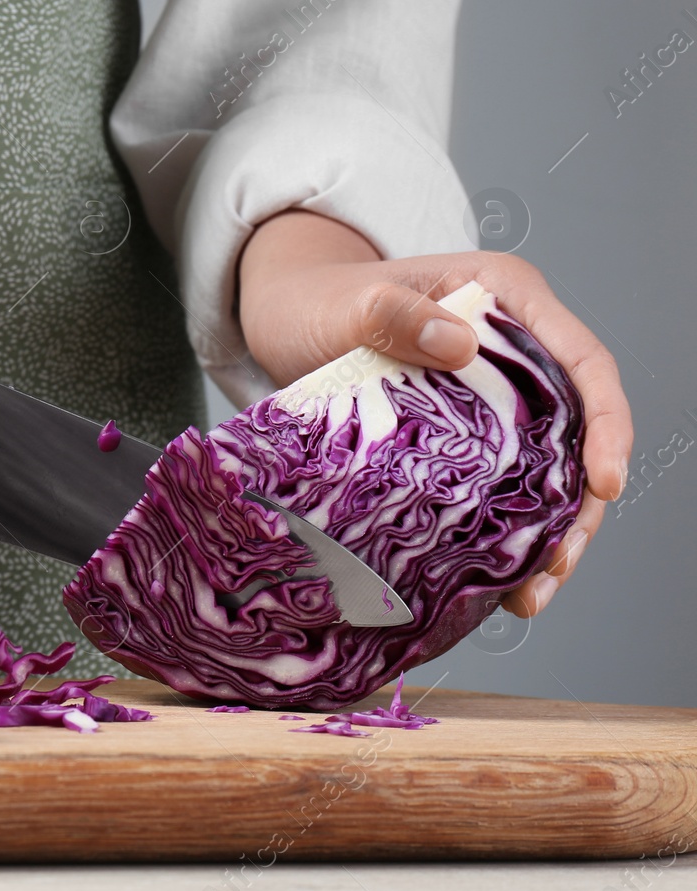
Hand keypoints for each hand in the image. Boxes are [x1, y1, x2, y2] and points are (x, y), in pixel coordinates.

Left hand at [237, 210, 632, 617]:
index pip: (583, 361)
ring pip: (545, 469)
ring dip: (547, 532)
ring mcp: (493, 394)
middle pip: (578, 429)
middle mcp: (513, 348)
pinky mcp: (466, 434)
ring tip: (532, 592)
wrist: (284, 317)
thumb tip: (459, 344)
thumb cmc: (317, 301)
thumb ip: (394, 314)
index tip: (605, 482)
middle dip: (581, 502)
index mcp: (507, 298)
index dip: (607, 423)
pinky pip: (500, 485)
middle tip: (556, 564)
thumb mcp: (347, 304)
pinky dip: (503, 534)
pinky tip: (498, 583)